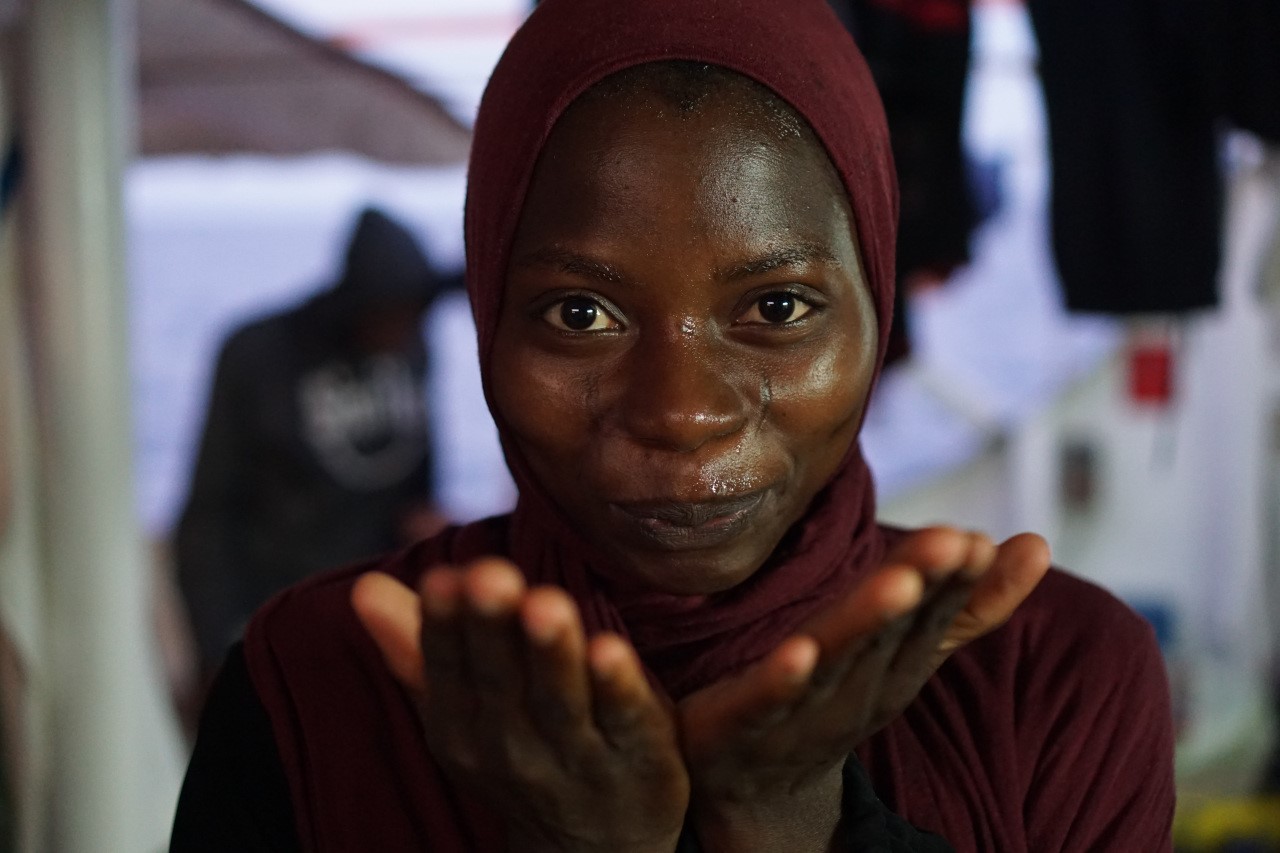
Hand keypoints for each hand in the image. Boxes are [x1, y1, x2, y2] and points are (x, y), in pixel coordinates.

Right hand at [352, 559, 688, 852]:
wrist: (590, 850)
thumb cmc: (520, 747)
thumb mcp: (460, 710)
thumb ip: (417, 647)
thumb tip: (364, 588)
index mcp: (462, 725)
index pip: (447, 668)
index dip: (444, 624)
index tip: (442, 577)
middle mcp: (512, 745)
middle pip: (500, 680)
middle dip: (493, 627)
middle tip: (489, 575)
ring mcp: (577, 758)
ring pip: (561, 701)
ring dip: (552, 652)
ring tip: (546, 602)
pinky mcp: (641, 760)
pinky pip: (626, 722)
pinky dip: (620, 689)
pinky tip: (613, 649)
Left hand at [677, 527, 1049, 851]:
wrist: (756, 788)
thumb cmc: (832, 697)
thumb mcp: (900, 648)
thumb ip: (964, 603)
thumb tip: (1039, 544)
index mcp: (892, 666)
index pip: (930, 615)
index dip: (954, 579)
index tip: (977, 539)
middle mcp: (856, 690)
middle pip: (891, 632)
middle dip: (925, 586)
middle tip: (957, 542)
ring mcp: (799, 710)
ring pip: (837, 661)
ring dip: (868, 621)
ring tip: (898, 581)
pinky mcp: (742, 723)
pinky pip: (764, 700)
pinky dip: (783, 680)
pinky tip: (797, 651)